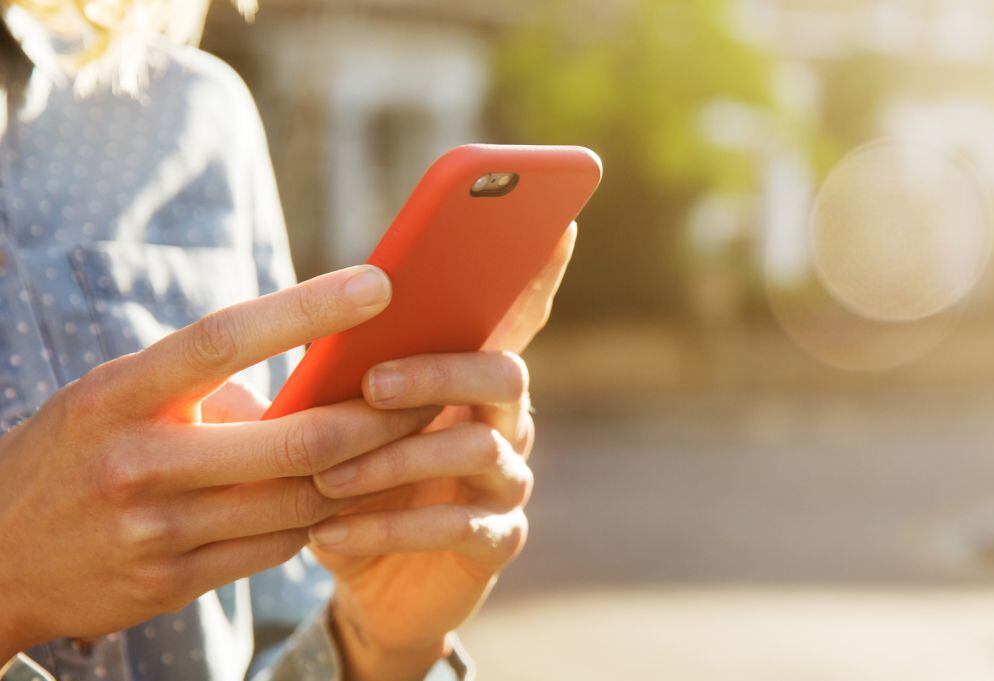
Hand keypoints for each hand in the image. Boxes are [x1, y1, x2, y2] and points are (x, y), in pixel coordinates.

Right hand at [0, 265, 437, 659]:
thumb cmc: (78, 450)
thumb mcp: (119, 397)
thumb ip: (210, 388)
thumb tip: (316, 383)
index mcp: (119, 394)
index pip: (226, 338)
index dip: (309, 309)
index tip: (379, 283)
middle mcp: (137, 462)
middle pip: (295, 439)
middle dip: (379, 418)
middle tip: (429, 390)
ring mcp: (155, 531)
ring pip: (301, 500)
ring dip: (366, 472)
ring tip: (412, 440)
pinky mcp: (173, 582)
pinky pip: (279, 548)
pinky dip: (323, 517)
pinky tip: (353, 494)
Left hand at [306, 223, 576, 680]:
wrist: (370, 582)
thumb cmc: (358, 481)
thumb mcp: (345, 424)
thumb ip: (354, 374)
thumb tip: (330, 318)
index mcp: (472, 378)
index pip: (516, 317)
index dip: (541, 273)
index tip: (560, 223)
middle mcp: (507, 420)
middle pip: (503, 373)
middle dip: (438, 371)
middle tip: (372, 381)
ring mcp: (508, 482)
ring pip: (477, 448)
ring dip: (395, 459)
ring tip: (327, 476)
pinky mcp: (497, 541)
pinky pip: (456, 526)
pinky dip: (390, 526)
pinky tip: (332, 533)